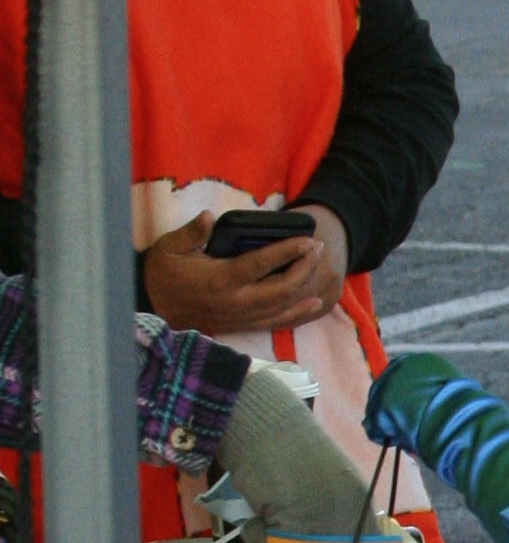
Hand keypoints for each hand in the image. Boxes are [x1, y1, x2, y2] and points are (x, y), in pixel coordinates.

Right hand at [143, 204, 350, 338]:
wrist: (154, 308)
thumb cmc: (163, 273)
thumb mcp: (169, 247)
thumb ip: (191, 232)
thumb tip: (208, 216)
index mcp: (220, 279)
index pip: (261, 265)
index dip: (287, 252)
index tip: (307, 240)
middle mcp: (235, 301)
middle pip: (281, 289)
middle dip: (304, 268)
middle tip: (317, 247)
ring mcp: (241, 317)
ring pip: (283, 307)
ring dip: (305, 287)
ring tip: (319, 266)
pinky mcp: (242, 326)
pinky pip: (276, 322)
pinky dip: (298, 313)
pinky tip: (314, 304)